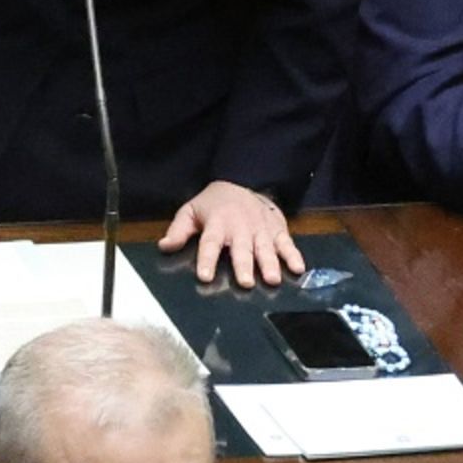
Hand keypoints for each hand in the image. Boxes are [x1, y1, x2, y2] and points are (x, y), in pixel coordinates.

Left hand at [160, 181, 301, 288]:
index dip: (207, 259)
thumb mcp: (191, 211)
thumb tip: (164, 246)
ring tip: (272, 279)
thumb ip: (179, 230)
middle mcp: (240, 227)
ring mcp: (261, 229)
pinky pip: (287, 243)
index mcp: (217, 224)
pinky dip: (293, 255)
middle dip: (244, 265)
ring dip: (270, 263)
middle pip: (242, 249)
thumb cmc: (214, 203)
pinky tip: (298, 269)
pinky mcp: (277, 229)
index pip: (210, 243)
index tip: (205, 276)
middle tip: (246, 283)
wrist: (242, 179)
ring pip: (265, 248)